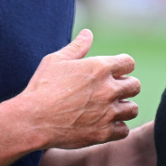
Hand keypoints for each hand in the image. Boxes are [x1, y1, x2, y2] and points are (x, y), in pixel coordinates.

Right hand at [17, 30, 140, 149]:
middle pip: (135, 86)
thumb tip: (88, 33)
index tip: (113, 74)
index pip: (129, 63)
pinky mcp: (103, 132)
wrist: (31, 120)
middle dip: (125, 87)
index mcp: (100, 68)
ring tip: (109, 109)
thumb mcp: (56, 61)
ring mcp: (108, 112)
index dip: (122, 68)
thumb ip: (77, 46)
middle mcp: (108, 89)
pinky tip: (104, 124)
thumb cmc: (42, 88)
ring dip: (123, 108)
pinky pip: (124, 130)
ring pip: (132, 109)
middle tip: (110, 92)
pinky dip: (116, 128)